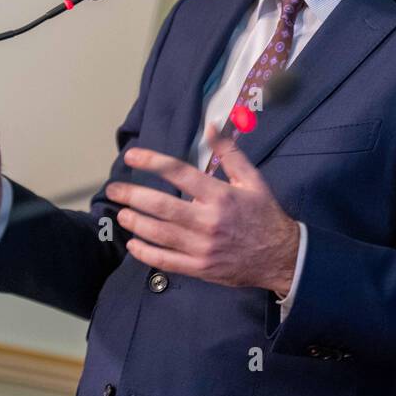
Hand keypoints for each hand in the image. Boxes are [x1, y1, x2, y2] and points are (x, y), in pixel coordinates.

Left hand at [107, 126, 299, 293]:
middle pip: (161, 206)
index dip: (153, 162)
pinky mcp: (199, 268)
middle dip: (133, 195)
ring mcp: (202, 247)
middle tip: (115, 189)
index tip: (132, 156)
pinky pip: (165, 261)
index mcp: (220, 195)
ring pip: (159, 234)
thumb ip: (229, 153)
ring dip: (135, 222)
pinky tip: (134, 243)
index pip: (180, 173)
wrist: (280, 256)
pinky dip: (145, 253)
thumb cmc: (264, 214)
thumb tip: (211, 127)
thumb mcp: (252, 179)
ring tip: (121, 213)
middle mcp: (208, 221)